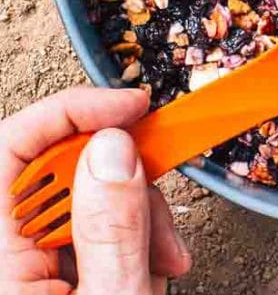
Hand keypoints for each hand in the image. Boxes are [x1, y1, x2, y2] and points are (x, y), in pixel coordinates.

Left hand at [0, 87, 190, 293]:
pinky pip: (98, 226)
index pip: (13, 146)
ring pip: (92, 196)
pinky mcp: (53, 274)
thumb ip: (113, 227)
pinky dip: (135, 237)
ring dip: (138, 217)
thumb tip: (116, 148)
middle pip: (66, 170)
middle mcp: (5, 255)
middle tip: (156, 207)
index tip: (130, 107)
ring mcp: (29, 265)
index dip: (73, 112)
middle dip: (126, 181)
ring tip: (158, 259)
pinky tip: (149, 266)